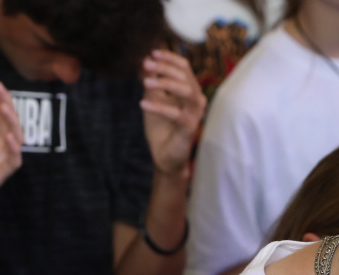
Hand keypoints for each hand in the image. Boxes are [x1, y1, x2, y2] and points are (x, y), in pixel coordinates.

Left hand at [139, 50, 205, 176]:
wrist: (165, 156)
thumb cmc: (161, 128)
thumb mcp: (154, 100)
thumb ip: (153, 83)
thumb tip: (146, 63)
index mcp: (189, 91)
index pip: (184, 68)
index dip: (170, 58)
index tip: (152, 53)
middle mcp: (196, 100)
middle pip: (185, 76)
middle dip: (165, 68)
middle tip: (146, 64)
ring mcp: (195, 114)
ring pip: (186, 91)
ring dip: (165, 83)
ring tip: (145, 82)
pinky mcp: (190, 128)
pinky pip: (176, 113)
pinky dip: (159, 107)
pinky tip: (143, 104)